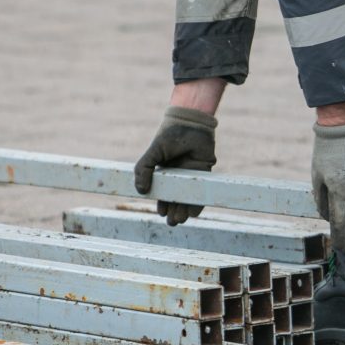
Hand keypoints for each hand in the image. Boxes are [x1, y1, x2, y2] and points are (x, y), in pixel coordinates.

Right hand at [134, 106, 217, 225]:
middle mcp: (179, 175)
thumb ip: (143, 169)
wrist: (190, 122)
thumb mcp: (153, 153)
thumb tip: (140, 191)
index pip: (163, 193)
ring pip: (189, 196)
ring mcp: (192, 174)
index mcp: (165, 172)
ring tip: (181, 220)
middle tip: (172, 223)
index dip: (163, 204)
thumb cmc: (169, 135)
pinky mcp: (204, 171)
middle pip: (177, 198)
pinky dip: (199, 202)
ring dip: (185, 210)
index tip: (162, 213)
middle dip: (174, 211)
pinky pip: (202, 190)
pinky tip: (194, 212)